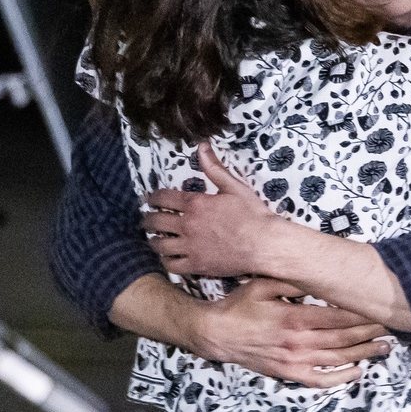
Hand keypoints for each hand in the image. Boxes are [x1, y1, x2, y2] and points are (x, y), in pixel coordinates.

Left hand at [143, 144, 281, 276]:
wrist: (264, 244)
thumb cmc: (253, 214)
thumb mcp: (234, 186)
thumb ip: (214, 168)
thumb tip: (202, 146)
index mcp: (195, 204)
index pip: (163, 198)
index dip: (152, 198)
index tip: (149, 199)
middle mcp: (187, 225)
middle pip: (156, 222)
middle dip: (147, 220)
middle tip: (146, 220)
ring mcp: (190, 247)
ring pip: (160, 245)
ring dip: (153, 240)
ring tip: (153, 239)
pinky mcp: (197, 265)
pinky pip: (172, 265)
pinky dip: (166, 261)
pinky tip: (167, 257)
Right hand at [168, 277, 392, 387]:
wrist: (216, 334)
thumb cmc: (240, 306)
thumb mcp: (264, 284)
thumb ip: (292, 281)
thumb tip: (319, 274)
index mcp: (296, 318)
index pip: (339, 317)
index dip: (363, 314)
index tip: (381, 309)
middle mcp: (299, 342)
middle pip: (344, 338)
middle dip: (370, 332)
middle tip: (392, 327)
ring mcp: (294, 361)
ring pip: (337, 359)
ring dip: (364, 354)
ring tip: (385, 348)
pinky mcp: (288, 374)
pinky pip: (320, 380)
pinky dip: (341, 378)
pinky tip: (357, 372)